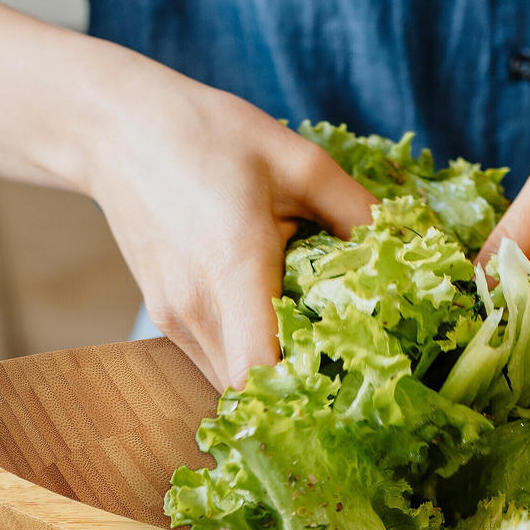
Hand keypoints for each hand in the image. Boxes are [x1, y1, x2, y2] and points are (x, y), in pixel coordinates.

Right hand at [83, 61, 374, 389]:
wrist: (118, 130)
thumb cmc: (210, 136)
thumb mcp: (298, 159)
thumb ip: (358, 212)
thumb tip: (411, 253)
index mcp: (234, 268)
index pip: (259, 374)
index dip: (301, 399)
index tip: (346, 393)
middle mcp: (197, 308)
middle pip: (251, 393)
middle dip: (299, 394)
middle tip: (347, 373)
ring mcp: (174, 319)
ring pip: (230, 384)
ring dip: (271, 379)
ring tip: (313, 349)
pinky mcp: (165, 320)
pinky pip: (213, 362)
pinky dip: (246, 360)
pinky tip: (273, 327)